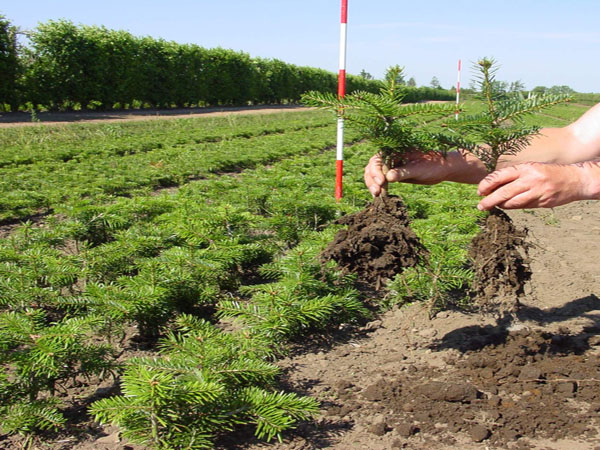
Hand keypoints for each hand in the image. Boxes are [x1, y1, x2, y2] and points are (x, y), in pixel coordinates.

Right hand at [364, 151, 454, 196]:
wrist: (443, 169)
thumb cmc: (433, 164)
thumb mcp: (418, 169)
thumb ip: (403, 172)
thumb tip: (388, 177)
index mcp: (394, 151)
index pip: (377, 160)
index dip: (376, 171)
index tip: (381, 181)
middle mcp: (390, 158)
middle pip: (372, 167)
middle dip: (371, 179)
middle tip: (376, 192)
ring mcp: (391, 167)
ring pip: (374, 175)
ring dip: (373, 185)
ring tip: (377, 195)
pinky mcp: (394, 176)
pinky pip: (382, 182)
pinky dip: (379, 188)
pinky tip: (380, 196)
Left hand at [477, 162, 591, 209]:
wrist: (575, 179)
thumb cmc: (548, 172)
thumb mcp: (531, 167)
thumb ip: (514, 175)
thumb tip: (492, 185)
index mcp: (525, 168)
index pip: (500, 176)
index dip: (487, 184)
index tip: (479, 191)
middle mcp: (530, 179)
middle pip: (504, 192)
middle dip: (489, 201)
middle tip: (480, 206)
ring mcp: (537, 192)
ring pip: (512, 202)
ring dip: (500, 205)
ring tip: (493, 206)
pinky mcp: (543, 202)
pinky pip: (523, 206)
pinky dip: (513, 207)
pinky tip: (508, 205)